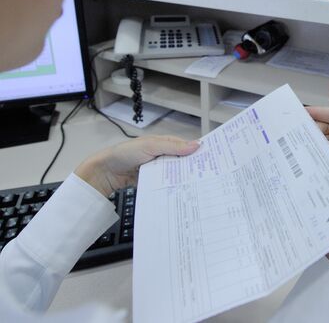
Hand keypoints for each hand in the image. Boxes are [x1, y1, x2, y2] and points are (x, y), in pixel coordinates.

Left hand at [75, 135, 199, 197]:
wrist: (105, 171)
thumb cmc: (127, 153)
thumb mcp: (151, 146)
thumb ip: (173, 146)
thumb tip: (196, 145)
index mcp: (165, 143)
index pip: (186, 147)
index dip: (198, 152)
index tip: (213, 160)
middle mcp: (163, 156)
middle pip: (182, 163)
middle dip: (193, 169)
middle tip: (209, 179)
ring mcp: (157, 170)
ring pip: (175, 175)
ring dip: (183, 180)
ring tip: (198, 189)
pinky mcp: (152, 182)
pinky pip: (165, 185)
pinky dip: (171, 188)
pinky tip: (181, 195)